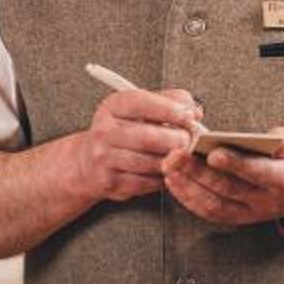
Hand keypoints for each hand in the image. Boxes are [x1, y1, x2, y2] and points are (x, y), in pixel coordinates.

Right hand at [68, 86, 203, 203]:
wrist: (88, 163)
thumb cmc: (123, 132)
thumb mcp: (140, 108)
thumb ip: (170, 102)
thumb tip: (195, 111)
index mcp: (112, 107)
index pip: (143, 103)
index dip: (171, 110)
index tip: (189, 116)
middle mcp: (104, 131)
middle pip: (151, 137)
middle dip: (178, 140)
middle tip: (189, 140)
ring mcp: (105, 159)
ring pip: (152, 163)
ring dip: (172, 161)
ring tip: (177, 155)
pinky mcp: (111, 182)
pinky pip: (148, 182)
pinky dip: (162, 177)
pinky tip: (162, 169)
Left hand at [163, 121, 283, 227]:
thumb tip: (276, 140)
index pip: (259, 173)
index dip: (236, 164)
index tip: (213, 152)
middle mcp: (267, 202)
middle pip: (229, 189)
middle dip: (200, 171)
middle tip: (177, 155)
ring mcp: (250, 213)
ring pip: (215, 204)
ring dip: (188, 186)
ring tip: (169, 166)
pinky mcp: (237, 218)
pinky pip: (209, 212)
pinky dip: (189, 199)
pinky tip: (173, 182)